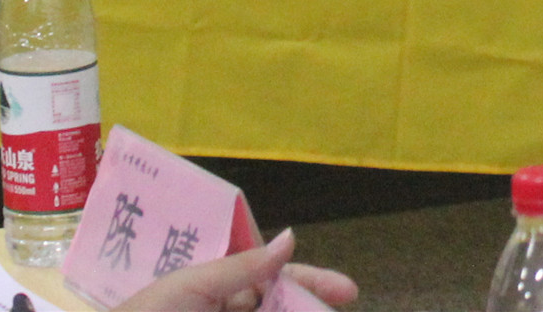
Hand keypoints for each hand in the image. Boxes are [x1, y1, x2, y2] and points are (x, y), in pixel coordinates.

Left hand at [116, 229, 359, 311]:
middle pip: (279, 306)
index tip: (348, 291)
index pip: (274, 280)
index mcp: (221, 287)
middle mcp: (228, 309)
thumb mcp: (195, 284)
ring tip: (320, 311)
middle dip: (308, 306)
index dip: (310, 282)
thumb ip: (244, 266)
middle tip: (341, 303)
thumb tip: (292, 238)